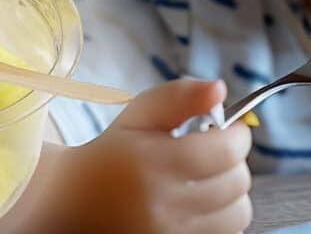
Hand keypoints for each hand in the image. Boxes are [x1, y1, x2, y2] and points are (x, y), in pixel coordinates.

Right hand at [56, 79, 253, 232]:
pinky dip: (223, 219)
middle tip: (216, 154)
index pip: (225, 151)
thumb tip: (220, 89)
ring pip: (238, 215)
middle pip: (236, 183)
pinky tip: (202, 206)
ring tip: (209, 181)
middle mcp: (162, 205)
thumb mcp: (138, 115)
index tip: (231, 130)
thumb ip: (179, 96)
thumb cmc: (112, 153)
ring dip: (232, 194)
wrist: (72, 201)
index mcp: (152, 163)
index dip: (238, 136)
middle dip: (234, 163)